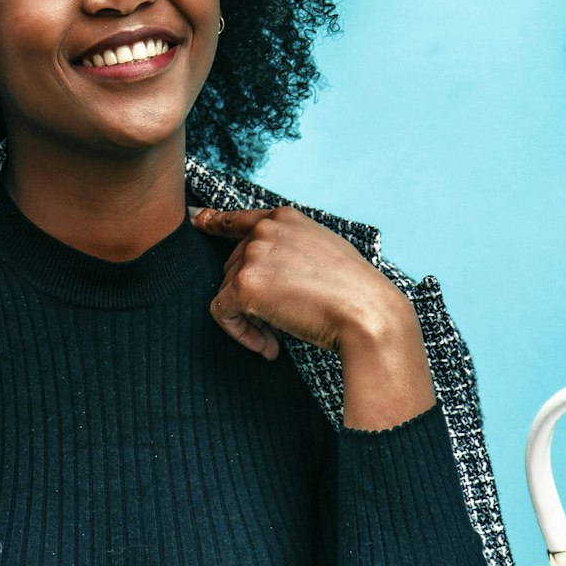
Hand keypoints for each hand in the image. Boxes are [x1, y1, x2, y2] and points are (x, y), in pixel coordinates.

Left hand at [190, 205, 434, 428]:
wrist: (366, 312)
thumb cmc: (355, 291)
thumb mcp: (323, 252)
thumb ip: (290, 250)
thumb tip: (259, 271)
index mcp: (285, 218)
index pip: (240, 219)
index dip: (216, 221)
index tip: (198, 220)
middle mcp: (265, 230)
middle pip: (233, 267)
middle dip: (249, 299)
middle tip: (278, 327)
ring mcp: (253, 255)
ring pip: (226, 291)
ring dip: (248, 321)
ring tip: (278, 339)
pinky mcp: (244, 285)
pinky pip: (222, 313)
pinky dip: (239, 334)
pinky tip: (266, 347)